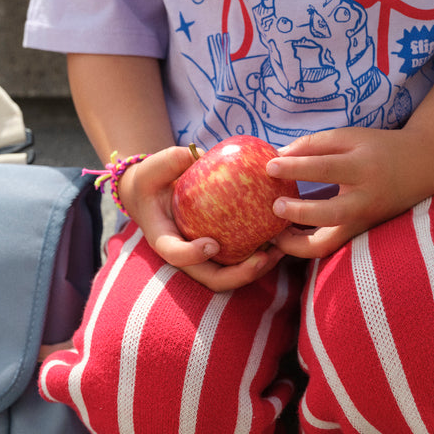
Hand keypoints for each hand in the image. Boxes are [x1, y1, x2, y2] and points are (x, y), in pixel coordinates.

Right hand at [118, 146, 286, 291]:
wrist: (153, 194)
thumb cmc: (152, 179)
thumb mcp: (154, 167)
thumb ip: (172, 160)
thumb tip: (200, 155)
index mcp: (163, 238)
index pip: (175, 254)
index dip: (192, 255)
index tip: (212, 244)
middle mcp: (185, 255)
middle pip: (211, 278)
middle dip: (238, 275)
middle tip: (262, 258)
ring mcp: (203, 258)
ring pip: (230, 277)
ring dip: (255, 270)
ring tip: (279, 252)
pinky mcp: (219, 252)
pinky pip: (239, 260)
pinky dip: (260, 257)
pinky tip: (281, 239)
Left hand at [265, 127, 422, 259]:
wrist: (422, 168)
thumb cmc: (379, 148)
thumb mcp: (350, 137)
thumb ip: (313, 145)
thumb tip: (277, 157)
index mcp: (364, 168)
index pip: (325, 168)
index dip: (295, 168)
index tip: (269, 166)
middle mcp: (366, 199)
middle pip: (330, 216)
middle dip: (298, 213)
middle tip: (274, 206)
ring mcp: (363, 222)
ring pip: (327, 245)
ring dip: (296, 244)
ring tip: (274, 233)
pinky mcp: (359, 234)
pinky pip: (328, 247)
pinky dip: (304, 245)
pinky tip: (286, 235)